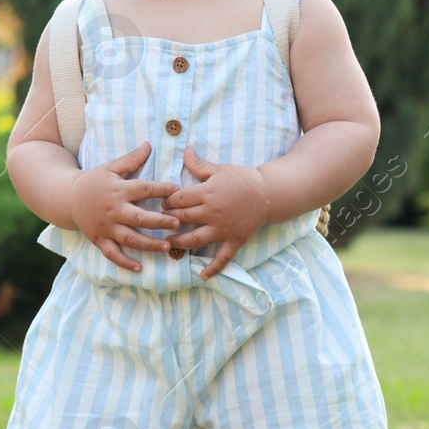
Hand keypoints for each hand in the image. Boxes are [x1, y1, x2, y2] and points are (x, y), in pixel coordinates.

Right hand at [70, 141, 183, 272]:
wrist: (68, 198)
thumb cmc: (94, 182)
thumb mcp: (110, 168)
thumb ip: (131, 159)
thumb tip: (149, 144)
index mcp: (118, 190)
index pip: (143, 189)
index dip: (161, 189)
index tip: (177, 191)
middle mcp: (113, 210)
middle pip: (140, 218)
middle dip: (159, 221)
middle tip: (178, 222)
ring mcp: (106, 227)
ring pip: (130, 238)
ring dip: (149, 244)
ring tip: (167, 246)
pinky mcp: (99, 240)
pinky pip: (113, 254)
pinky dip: (125, 262)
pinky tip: (139, 268)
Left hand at [161, 146, 270, 278]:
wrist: (269, 193)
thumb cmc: (243, 179)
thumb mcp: (221, 169)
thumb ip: (200, 165)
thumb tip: (185, 152)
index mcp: (208, 192)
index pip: (179, 198)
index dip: (167, 201)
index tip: (161, 202)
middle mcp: (213, 212)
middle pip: (183, 218)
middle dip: (168, 219)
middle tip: (159, 221)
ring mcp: (223, 228)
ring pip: (195, 239)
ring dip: (179, 242)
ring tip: (168, 242)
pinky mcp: (234, 240)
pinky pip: (223, 257)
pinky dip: (213, 268)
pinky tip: (202, 276)